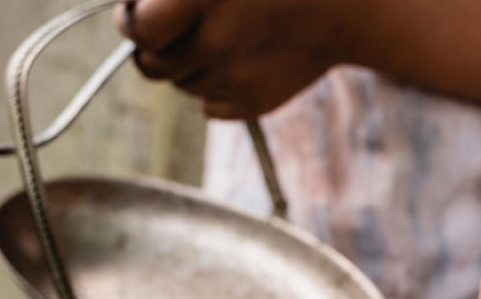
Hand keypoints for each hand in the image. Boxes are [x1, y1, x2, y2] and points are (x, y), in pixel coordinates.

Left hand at [116, 0, 356, 118]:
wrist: (349, 7)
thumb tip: (135, 12)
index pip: (139, 30)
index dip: (132, 23)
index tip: (138, 16)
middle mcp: (216, 41)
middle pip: (152, 65)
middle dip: (157, 49)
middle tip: (178, 30)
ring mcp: (237, 77)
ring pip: (182, 86)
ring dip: (189, 66)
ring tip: (223, 38)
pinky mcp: (255, 103)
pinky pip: (210, 107)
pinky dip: (215, 89)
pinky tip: (240, 62)